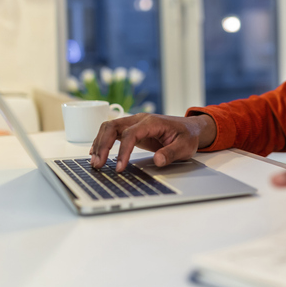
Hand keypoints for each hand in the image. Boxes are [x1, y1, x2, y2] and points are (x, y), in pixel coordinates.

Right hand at [89, 113, 216, 171]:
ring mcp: (134, 123)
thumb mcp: (185, 147)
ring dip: (100, 143)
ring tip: (95, 161)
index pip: (131, 134)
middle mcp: (140, 119)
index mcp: (152, 122)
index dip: (123, 151)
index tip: (119, 167)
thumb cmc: (187, 136)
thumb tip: (158, 160)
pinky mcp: (132, 129)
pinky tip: (96, 152)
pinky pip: (112, 132)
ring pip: (109, 127)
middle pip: (113, 126)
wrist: (190, 128)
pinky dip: (102, 141)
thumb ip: (171, 153)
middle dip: (103, 145)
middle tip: (98, 164)